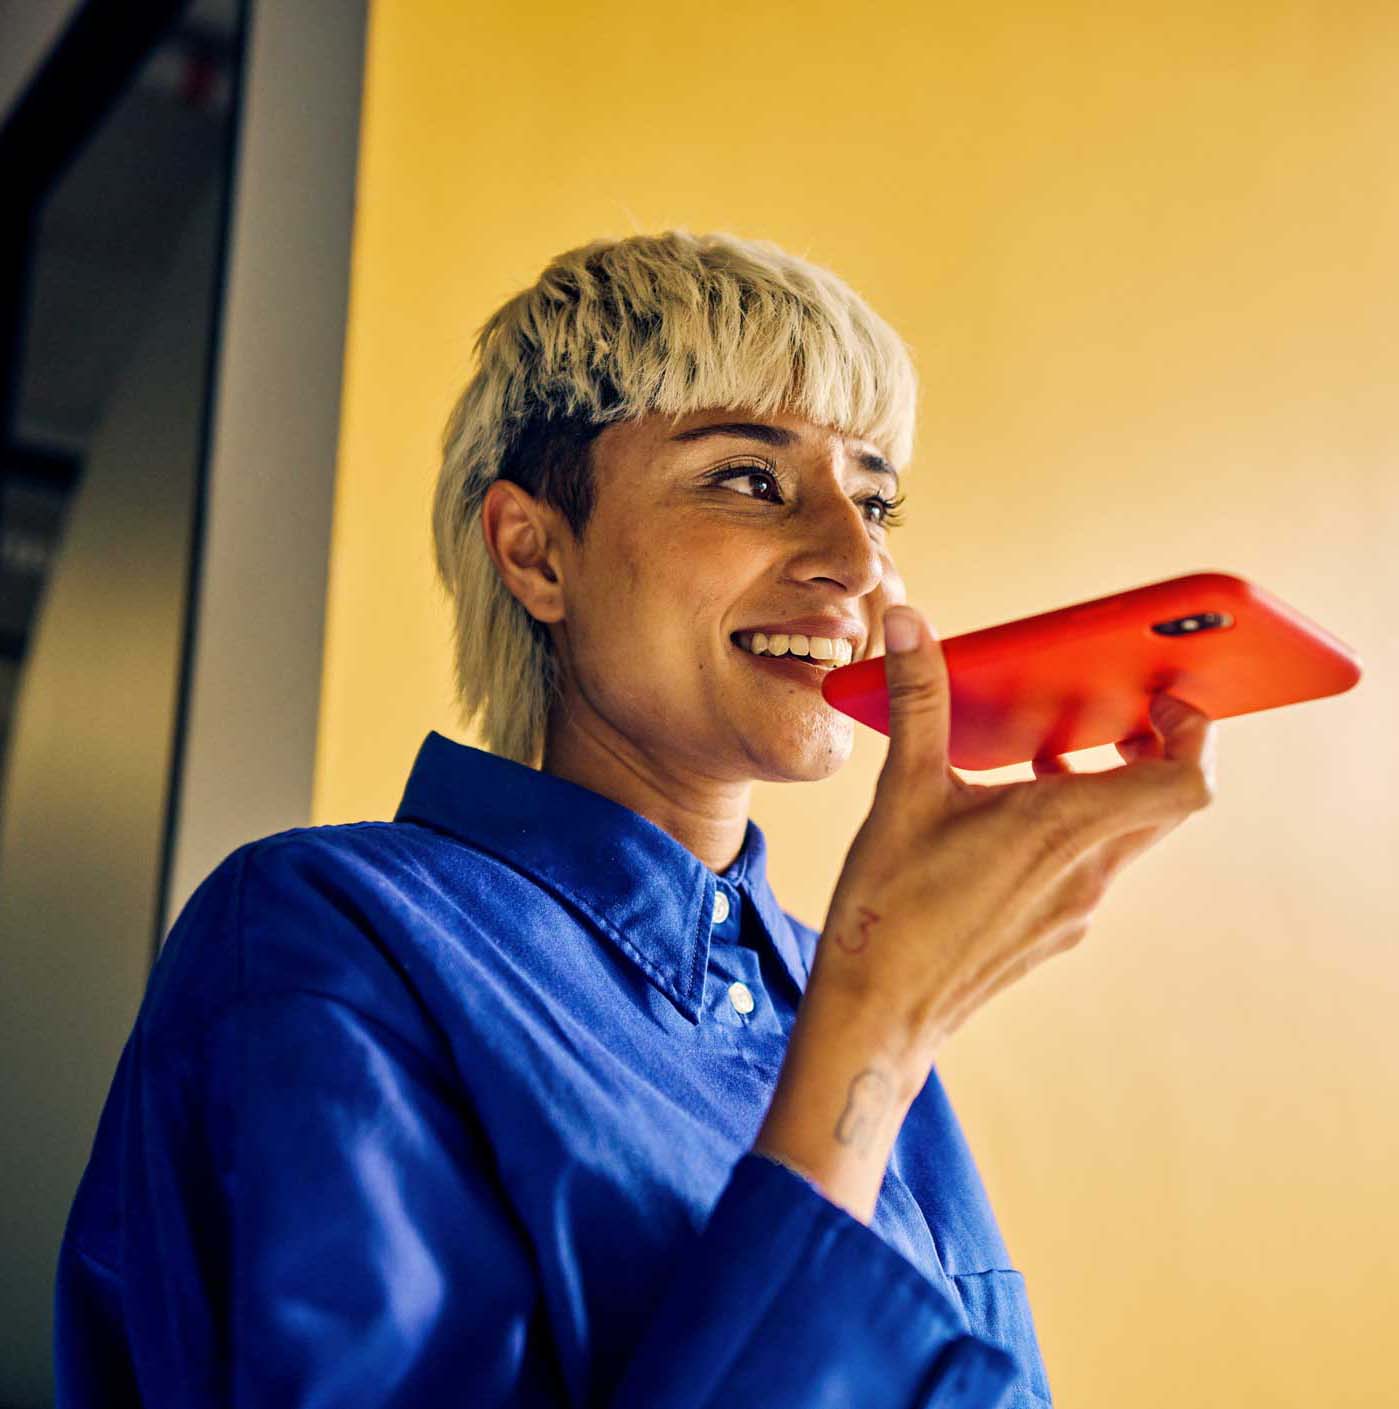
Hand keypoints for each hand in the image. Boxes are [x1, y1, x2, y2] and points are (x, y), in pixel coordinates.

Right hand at [812, 603, 1217, 1073]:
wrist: (877, 1018)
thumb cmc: (887, 912)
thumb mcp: (901, 792)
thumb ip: (918, 700)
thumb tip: (910, 623)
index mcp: (1060, 827)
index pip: (1186, 781)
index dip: (1196, 732)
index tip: (1164, 697)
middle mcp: (1085, 872)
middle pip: (1167, 803)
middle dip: (1155, 748)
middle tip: (1117, 711)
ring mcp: (1076, 909)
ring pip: (1128, 834)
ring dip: (1109, 788)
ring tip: (1050, 754)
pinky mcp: (1055, 931)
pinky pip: (1093, 866)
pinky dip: (1076, 828)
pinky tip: (1011, 818)